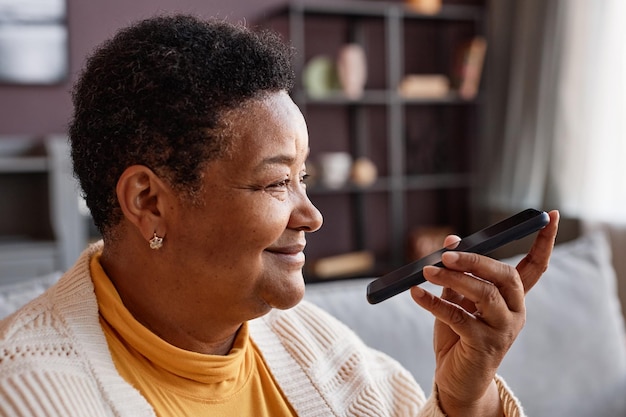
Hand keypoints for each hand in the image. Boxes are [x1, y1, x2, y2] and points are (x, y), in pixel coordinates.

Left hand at [410, 210, 559, 416]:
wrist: (456, 379)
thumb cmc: (458, 335)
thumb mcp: (457, 299)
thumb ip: (457, 272)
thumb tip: (450, 239)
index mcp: (513, 297)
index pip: (535, 266)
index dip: (544, 241)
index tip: (551, 215)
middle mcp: (515, 312)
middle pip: (504, 276)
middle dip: (476, 260)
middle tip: (446, 254)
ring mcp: (503, 330)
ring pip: (484, 295)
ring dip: (453, 279)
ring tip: (426, 270)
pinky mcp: (484, 346)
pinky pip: (458, 317)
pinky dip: (434, 302)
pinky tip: (416, 294)